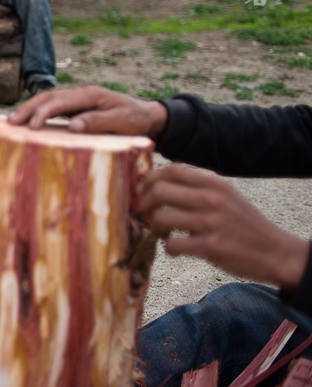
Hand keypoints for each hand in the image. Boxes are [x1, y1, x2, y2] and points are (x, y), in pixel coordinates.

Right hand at [7, 85, 168, 137]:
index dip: (43, 113)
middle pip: (48, 96)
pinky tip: (26, 122)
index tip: (31, 127)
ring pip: (47, 99)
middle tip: (11, 122)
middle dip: (28, 108)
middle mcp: (80, 93)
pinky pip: (52, 107)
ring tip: (12, 122)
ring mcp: (76, 99)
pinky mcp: (75, 107)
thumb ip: (98, 121)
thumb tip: (72, 126)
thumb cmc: (135, 119)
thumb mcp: (122, 121)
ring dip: (29, 109)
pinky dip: (37, 112)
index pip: (60, 101)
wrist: (146, 115)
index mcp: (90, 94)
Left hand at [142, 165, 308, 291]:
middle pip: (159, 190)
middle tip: (149, 215)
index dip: (150, 179)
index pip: (171, 169)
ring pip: (160, 217)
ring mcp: (210, 223)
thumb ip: (198, 186)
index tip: (145, 191)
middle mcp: (211, 199)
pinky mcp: (210, 247)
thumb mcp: (226, 195)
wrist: (276, 252)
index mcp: (214, 183)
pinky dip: (168, 248)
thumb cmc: (244, 223)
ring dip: (154, 227)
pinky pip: (172, 245)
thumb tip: (160, 181)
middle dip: (146, 204)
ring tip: (162, 233)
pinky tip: (175, 249)